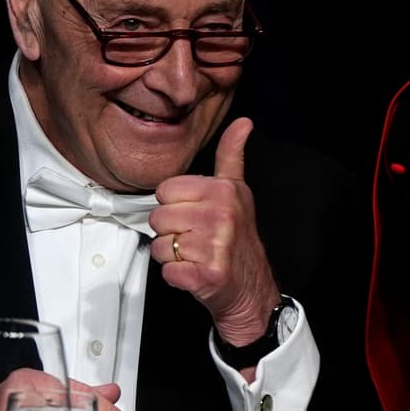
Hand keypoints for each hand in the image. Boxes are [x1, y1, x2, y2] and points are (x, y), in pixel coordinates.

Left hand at [148, 118, 282, 348]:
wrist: (251, 288)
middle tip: (196, 239)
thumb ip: (232, 155)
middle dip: (172, 231)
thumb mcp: (237, 191)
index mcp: (224, 191)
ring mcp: (216, 245)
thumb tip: (243, 122)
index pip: (166, 190)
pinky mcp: (208, 274)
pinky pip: (167, 271)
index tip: (196, 215)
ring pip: (159, 245)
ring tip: (196, 255)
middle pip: (158, 217)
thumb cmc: (238, 239)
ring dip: (173, 255)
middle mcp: (221, 215)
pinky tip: (196, 272)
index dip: (175, 206)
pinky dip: (177, 277)